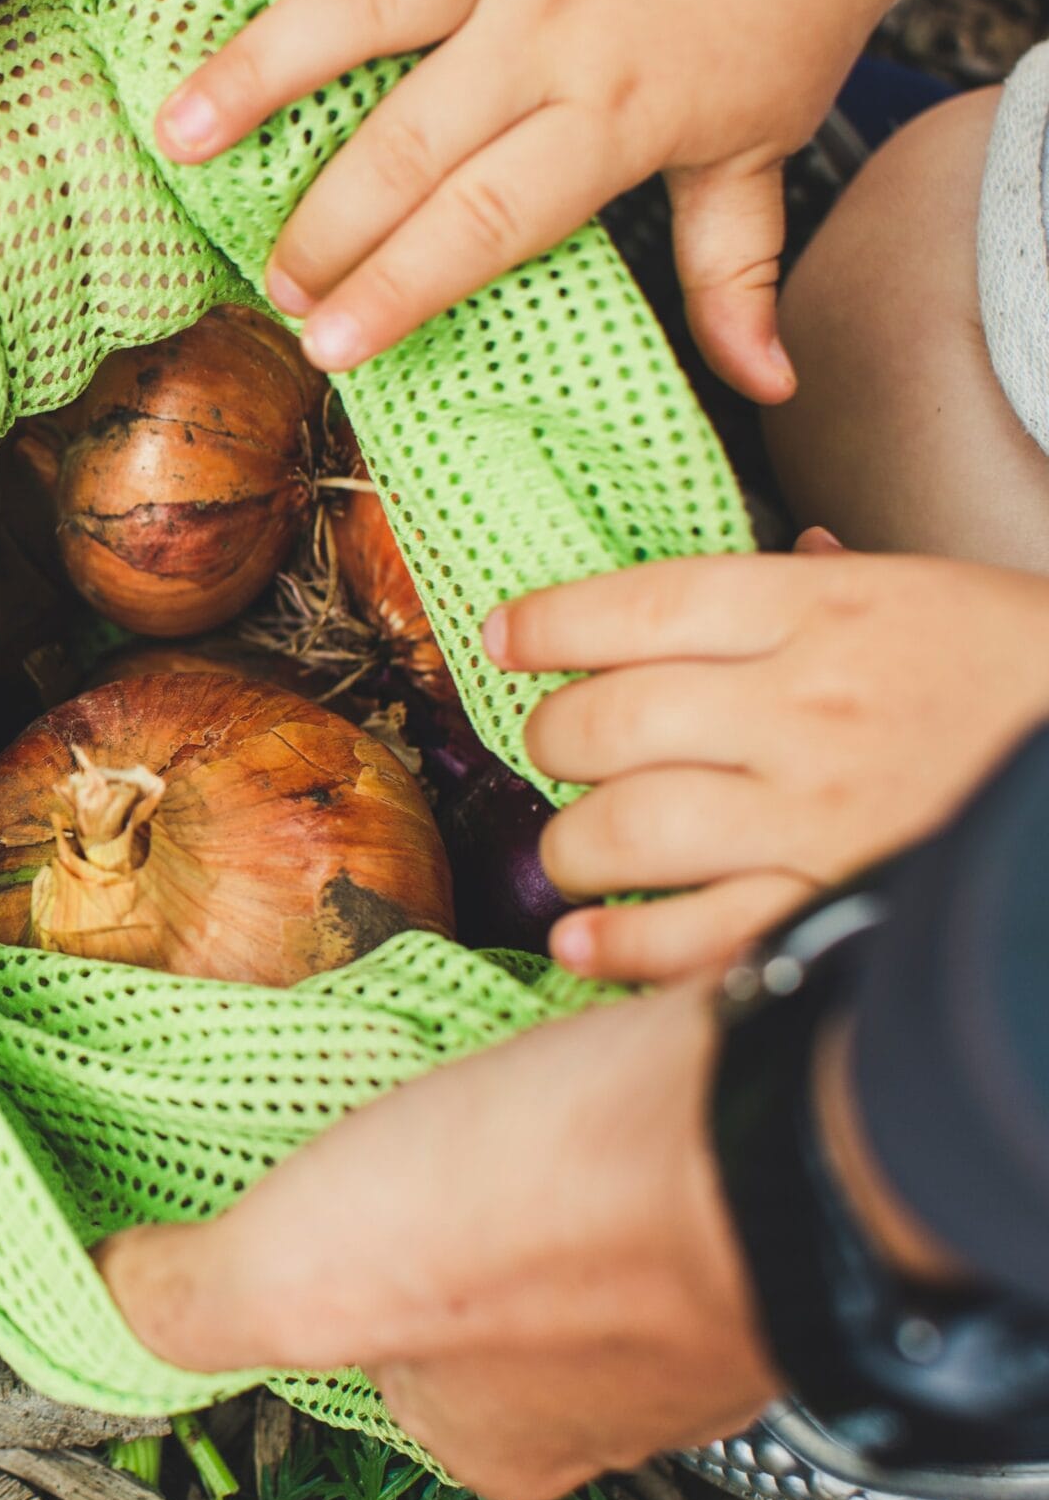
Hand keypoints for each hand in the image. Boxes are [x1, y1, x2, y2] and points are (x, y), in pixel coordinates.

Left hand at [98, 984, 773, 1499]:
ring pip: (539, 1202)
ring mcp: (669, 1279)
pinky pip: (615, 1136)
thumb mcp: (297, 1271)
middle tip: (365, 1099)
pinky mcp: (720, 1176)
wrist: (775, 1118)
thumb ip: (189, 1299)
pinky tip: (548, 1045)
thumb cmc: (556, 1215)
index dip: (295, 1253)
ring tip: (449, 1064)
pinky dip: (572, 1090)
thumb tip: (102, 1293)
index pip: (347, 1346)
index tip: (276, 1175)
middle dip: (403, 1181)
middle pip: (446, 1269)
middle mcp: (589, 1378)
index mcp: (483, 1430)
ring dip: (490, 1130)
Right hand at [163, 0, 1048, 396]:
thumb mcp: (765, 144)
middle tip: (265, 280)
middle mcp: (552, 26)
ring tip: (182, 132)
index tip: (328, 346)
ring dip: (265, 67)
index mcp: (616, 111)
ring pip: (367, 3)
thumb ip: (738, 272)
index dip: (403, 286)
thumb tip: (763, 387)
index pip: (490, 218)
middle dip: (328, 221)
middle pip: (413, 139)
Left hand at [492, 548, 1048, 981]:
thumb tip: (770, 554)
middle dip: (553, 739)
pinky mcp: (838, 906)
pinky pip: (692, 934)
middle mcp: (808, 709)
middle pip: (608, 720)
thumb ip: (825, 586)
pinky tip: (582, 940)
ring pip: (627, 828)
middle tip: (556, 751)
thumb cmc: (1032, 677)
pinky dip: (618, 945)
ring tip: (573, 851)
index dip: (548, 623)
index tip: (503, 637)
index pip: (640, 605)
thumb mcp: (934, 595)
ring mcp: (819, 816)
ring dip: (572, 846)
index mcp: (828, 612)